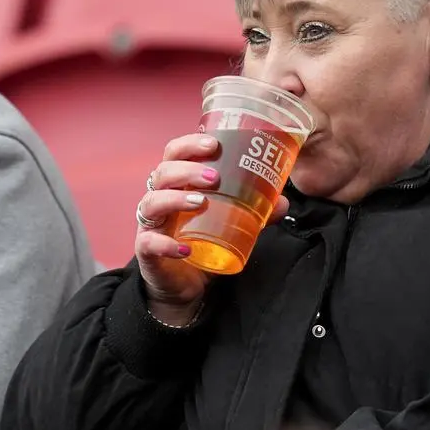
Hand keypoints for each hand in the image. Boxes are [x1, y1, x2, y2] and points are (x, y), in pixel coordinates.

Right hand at [135, 134, 288, 325]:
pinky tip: (184, 250)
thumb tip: (281, 201)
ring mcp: (151, 225)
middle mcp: (160, 200)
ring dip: (175, 199)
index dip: (189, 144)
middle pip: (162, 173)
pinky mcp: (147, 251)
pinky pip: (148, 243)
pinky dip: (164, 244)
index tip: (213, 143)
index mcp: (177, 186)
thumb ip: (253, 212)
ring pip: (152, 202)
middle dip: (186, 169)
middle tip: (214, 177)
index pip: (175, 155)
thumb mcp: (229, 225)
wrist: (182, 286)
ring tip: (200, 202)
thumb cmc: (201, 244)